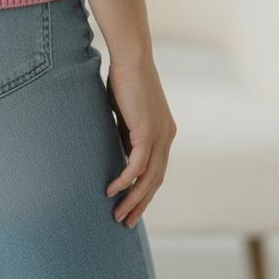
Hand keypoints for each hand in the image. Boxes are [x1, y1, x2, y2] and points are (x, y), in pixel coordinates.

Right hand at [105, 57, 176, 228]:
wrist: (131, 57)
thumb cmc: (124, 78)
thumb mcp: (126, 113)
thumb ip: (125, 132)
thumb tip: (117, 150)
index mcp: (164, 132)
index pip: (157, 170)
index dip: (144, 190)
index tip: (131, 205)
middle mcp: (167, 137)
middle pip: (156, 181)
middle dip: (141, 204)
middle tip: (125, 221)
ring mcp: (159, 135)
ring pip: (148, 178)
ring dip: (133, 199)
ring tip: (118, 215)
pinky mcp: (147, 132)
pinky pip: (136, 166)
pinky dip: (125, 181)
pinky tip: (111, 190)